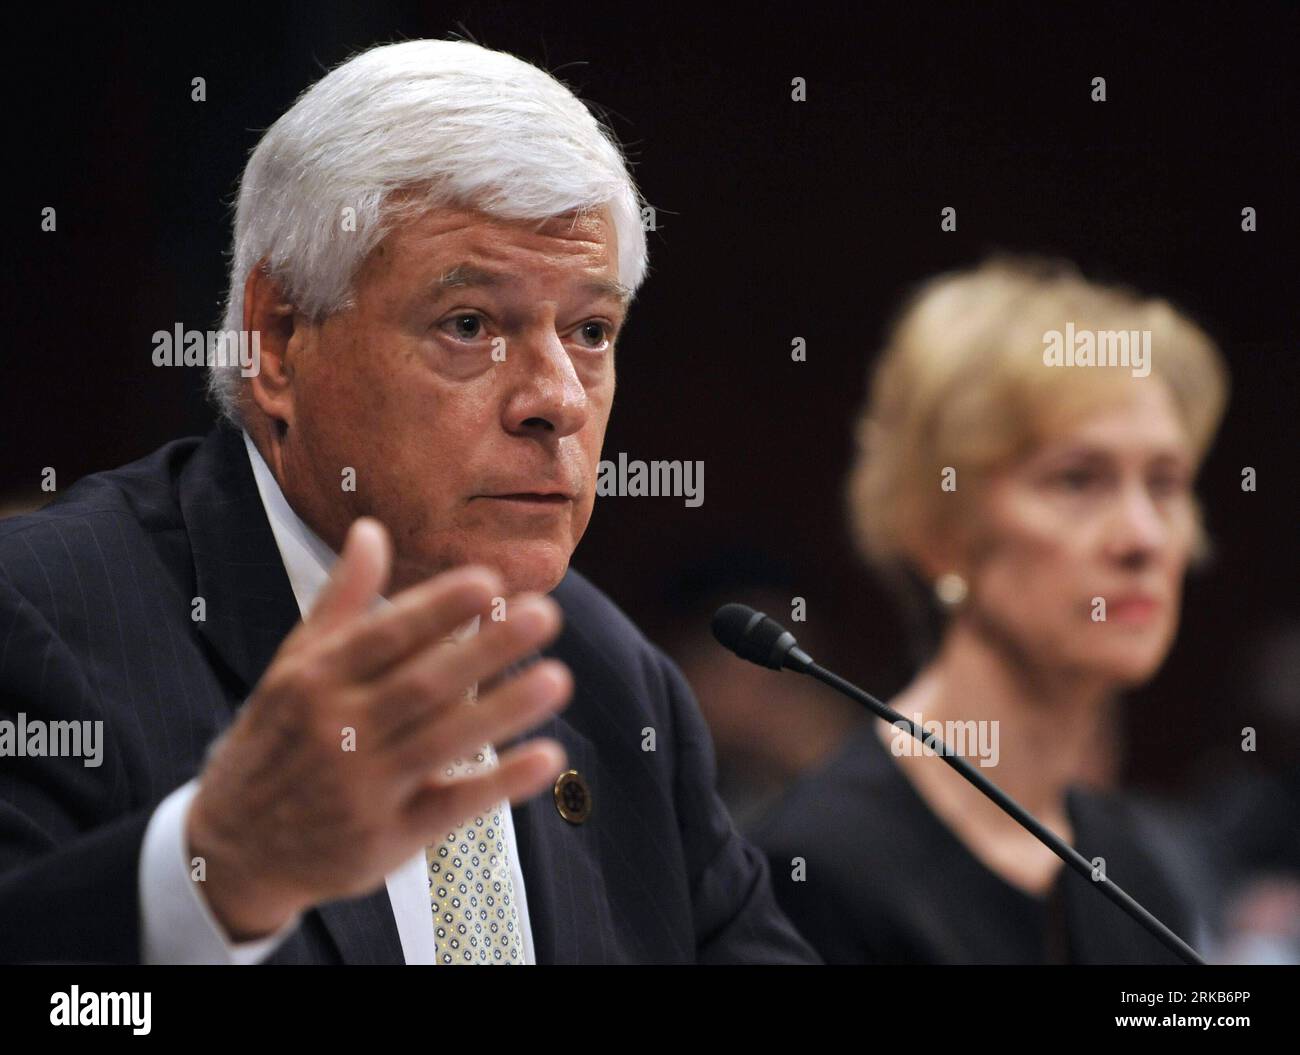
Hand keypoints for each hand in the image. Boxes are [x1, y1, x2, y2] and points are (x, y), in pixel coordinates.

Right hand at [187, 517, 569, 939]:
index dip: (435, 610)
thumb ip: (341, 602)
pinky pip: (449, 807)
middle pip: (421, 686)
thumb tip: (371, 530)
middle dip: (485, 650)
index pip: (383, 638)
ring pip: (441, 742)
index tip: (488, 580)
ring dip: (502, 711)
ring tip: (557, 678)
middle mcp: (337, 731)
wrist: (233, 850)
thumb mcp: (292, 668)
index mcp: (314, 682)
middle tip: (545, 615)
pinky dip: (498, 783)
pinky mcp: (385, 840)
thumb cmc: (278, 741)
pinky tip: (545, 756)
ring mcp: (362, 790)